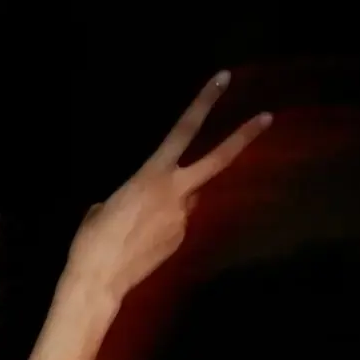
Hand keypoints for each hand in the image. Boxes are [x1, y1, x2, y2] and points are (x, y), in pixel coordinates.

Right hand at [62, 75, 269, 309]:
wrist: (99, 280)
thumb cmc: (92, 238)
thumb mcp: (106, 203)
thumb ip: (135, 193)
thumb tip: (149, 200)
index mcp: (151, 175)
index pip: (184, 130)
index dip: (204, 102)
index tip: (223, 79)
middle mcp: (175, 192)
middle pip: (218, 159)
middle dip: (243, 137)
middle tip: (267, 117)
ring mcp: (183, 218)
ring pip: (190, 198)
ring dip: (174, 202)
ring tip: (138, 225)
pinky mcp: (182, 240)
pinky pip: (177, 224)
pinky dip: (163, 227)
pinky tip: (140, 241)